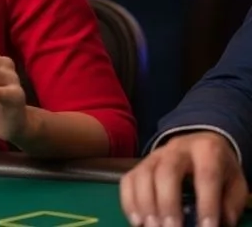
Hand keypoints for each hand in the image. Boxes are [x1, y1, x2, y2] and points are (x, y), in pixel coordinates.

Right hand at [120, 131, 247, 225]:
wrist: (199, 144)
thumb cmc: (219, 168)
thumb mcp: (235, 182)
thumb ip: (230, 202)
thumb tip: (220, 222)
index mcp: (207, 150)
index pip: (206, 175)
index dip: (207, 202)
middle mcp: (177, 149)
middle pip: (166, 172)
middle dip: (168, 203)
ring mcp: (154, 156)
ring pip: (143, 175)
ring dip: (145, 204)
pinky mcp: (139, 164)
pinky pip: (128, 181)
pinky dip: (129, 202)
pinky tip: (137, 221)